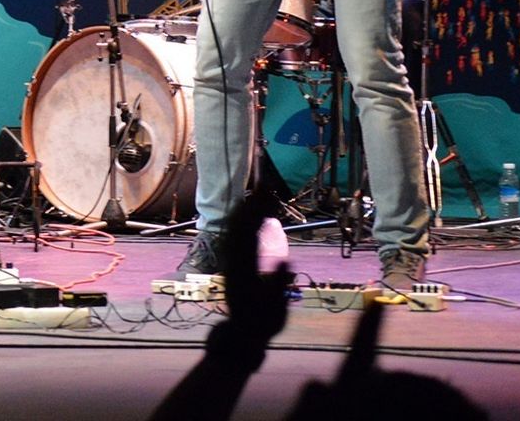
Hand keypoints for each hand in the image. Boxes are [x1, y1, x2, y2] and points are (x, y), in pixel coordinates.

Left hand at [220, 190, 291, 351]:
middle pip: (241, 226)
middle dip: (252, 205)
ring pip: (236, 230)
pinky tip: (249, 214)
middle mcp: (234, 261)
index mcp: (245, 268)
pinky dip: (243, 222)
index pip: (250, 233)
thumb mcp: (274, 310)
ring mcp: (232, 262)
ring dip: (247, 211)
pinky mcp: (234, 264)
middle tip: (264, 184)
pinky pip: (237, 237)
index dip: (257, 213)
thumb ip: (278, 286)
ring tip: (257, 193)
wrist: (242, 334)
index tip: (267, 195)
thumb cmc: (262, 324)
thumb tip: (286, 261)